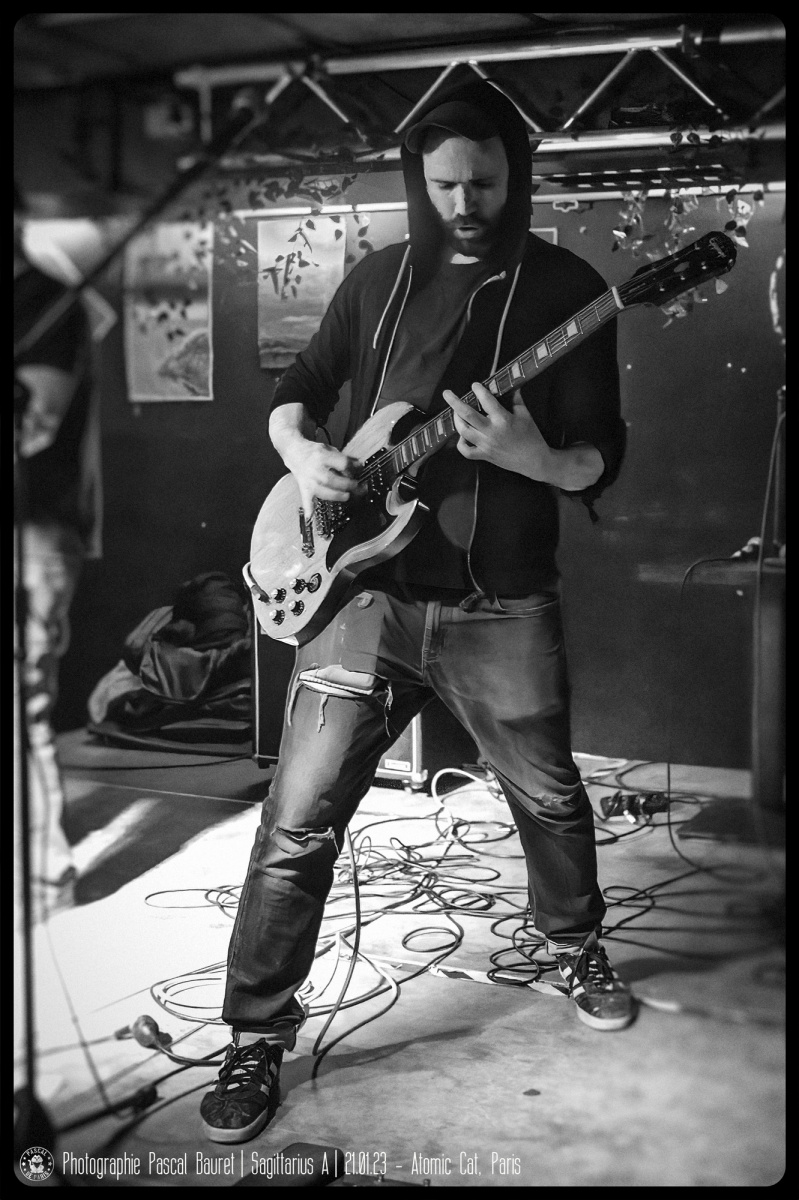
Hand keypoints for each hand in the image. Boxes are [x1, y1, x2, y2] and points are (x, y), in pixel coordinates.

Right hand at [269, 402, 364, 519]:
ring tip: (347, 496)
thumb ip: (344, 458)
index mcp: (322, 455)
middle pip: (333, 480)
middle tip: (357, 486)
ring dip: (337, 496)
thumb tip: (360, 466)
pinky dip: (308, 510)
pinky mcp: (304, 488)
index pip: (341, 463)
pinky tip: (310, 518)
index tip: (361, 469)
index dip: (354, 467)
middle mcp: (314, 469)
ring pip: (323, 492)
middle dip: (347, 485)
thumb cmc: (315, 452)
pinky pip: (305, 500)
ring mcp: (309, 480)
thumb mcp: (330, 449)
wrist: (294, 451)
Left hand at [443, 382, 553, 479]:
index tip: (475, 385)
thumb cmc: (531, 436)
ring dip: (456, 419)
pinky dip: (460, 443)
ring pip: (463, 431)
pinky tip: (462, 435)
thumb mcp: (525, 415)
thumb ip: (516, 399)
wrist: (534, 460)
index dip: (479, 390)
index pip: (487, 400)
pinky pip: (466, 451)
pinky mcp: (484, 456)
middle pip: (467, 414)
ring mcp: (486, 445)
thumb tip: (511, 385)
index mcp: (503, 419)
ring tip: (455, 412)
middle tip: (446, 393)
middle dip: (454, 402)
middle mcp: (491, 431)